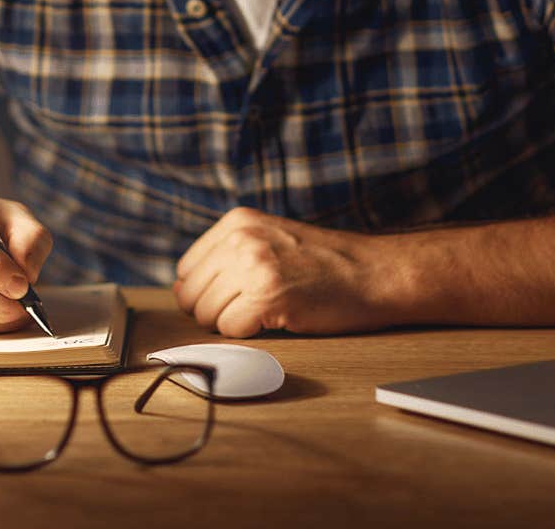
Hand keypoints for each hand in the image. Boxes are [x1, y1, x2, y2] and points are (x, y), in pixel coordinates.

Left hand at [172, 207, 395, 337]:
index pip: (186, 269)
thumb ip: (227, 255)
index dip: (207, 290)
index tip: (236, 294)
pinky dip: (249, 333)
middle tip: (253, 307)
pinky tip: (277, 318)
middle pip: (190, 294)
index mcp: (237, 221)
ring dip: (233, 321)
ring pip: (206, 314)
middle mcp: (241, 238)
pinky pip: (230, 329)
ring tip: (268, 309)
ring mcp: (253, 266)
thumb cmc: (325, 263)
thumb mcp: (270, 238)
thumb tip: (180, 290)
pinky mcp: (268, 297)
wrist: (375, 272)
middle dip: (215, 310)